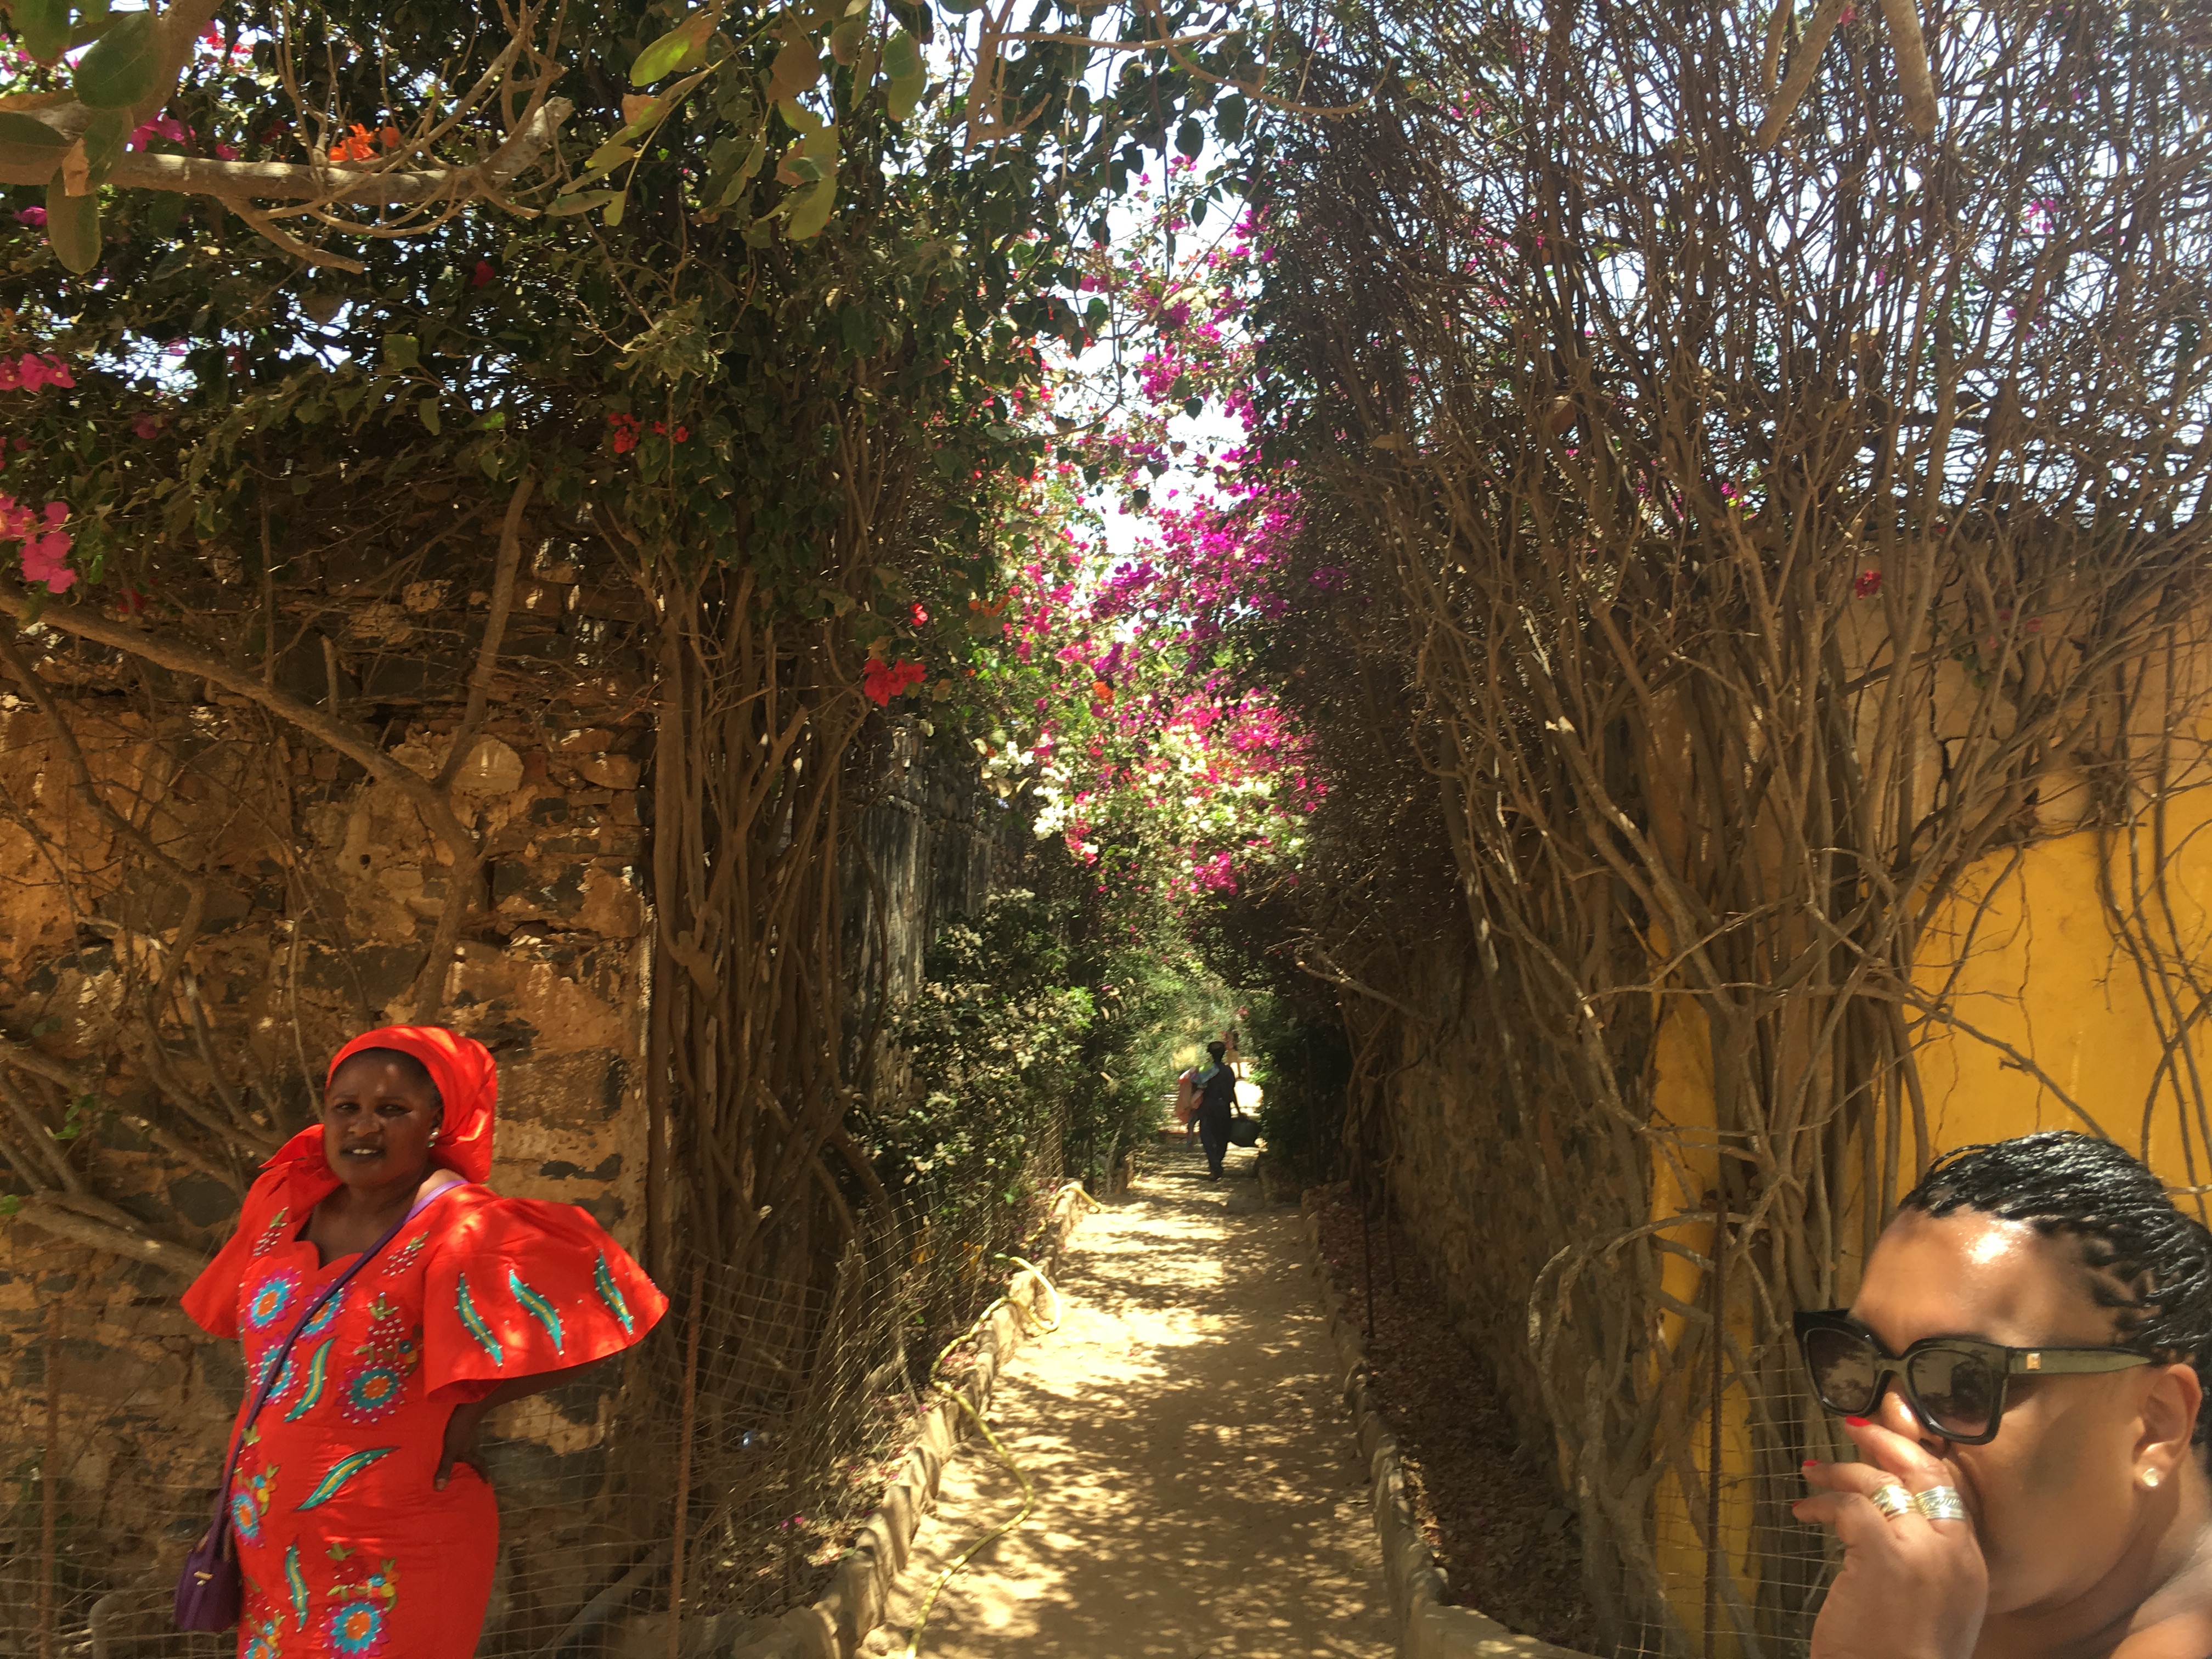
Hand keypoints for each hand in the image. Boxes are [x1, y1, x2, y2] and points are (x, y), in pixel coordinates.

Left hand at [435, 1401, 491, 1491]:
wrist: (467, 1406)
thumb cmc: (460, 1429)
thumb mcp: (450, 1450)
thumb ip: (444, 1467)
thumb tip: (439, 1489)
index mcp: (468, 1453)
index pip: (478, 1465)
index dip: (483, 1473)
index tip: (488, 1482)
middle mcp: (468, 1446)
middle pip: (472, 1459)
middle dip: (471, 1468)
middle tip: (469, 1476)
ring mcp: (464, 1437)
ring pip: (464, 1450)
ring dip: (462, 1457)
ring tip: (456, 1464)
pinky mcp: (459, 1429)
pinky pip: (457, 1442)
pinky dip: (454, 1447)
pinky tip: (447, 1446)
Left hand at [1792, 1418, 1985, 1658]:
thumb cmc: (1901, 1654)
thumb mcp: (1928, 1602)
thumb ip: (1919, 1557)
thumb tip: (1885, 1517)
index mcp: (1968, 1563)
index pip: (1948, 1489)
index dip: (1916, 1454)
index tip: (1890, 1433)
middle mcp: (1954, 1552)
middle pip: (1925, 1471)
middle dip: (1889, 1440)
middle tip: (1855, 1426)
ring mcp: (1922, 1552)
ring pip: (1883, 1482)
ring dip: (1842, 1469)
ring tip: (1812, 1472)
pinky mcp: (1885, 1558)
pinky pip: (1851, 1505)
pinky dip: (1823, 1500)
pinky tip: (1804, 1511)